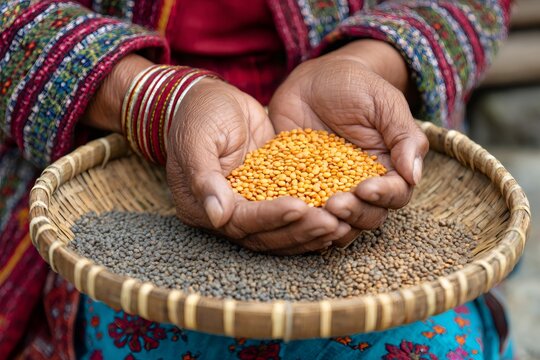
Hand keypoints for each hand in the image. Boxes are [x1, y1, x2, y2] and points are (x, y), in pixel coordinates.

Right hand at [165, 78, 350, 254]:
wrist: (210, 99)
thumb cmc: (198, 114)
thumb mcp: (197, 139)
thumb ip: (204, 177)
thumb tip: (217, 217)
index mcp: (200, 207)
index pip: (240, 222)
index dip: (271, 217)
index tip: (300, 207)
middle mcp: (224, 215)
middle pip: (264, 235)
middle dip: (298, 230)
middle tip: (331, 224)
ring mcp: (246, 207)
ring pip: (280, 232)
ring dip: (309, 232)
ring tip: (340, 225)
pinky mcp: (266, 197)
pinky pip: (288, 216)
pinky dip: (310, 220)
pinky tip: (336, 219)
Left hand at [269, 40, 428, 243]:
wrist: (313, 80)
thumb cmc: (356, 86)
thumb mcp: (383, 103)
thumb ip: (403, 136)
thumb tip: (414, 176)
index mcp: (389, 168)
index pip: (395, 194)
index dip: (383, 196)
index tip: (366, 189)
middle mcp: (362, 185)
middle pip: (368, 216)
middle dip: (354, 213)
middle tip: (335, 203)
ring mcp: (331, 189)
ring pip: (338, 221)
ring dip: (329, 222)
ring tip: (315, 211)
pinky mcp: (301, 187)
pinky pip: (304, 209)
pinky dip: (300, 216)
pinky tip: (291, 210)